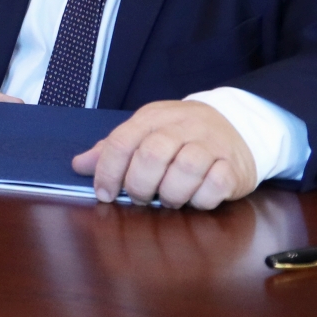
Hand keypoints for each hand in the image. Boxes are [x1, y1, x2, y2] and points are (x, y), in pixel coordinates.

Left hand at [72, 99, 257, 209]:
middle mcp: (183, 127)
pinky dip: (201, 198)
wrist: (238, 123)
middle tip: (140, 198)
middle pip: (152, 155)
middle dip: (139, 184)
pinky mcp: (234, 166)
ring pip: (185, 169)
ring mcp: (211, 144)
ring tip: (168, 199)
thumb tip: (79, 165)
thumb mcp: (145, 131)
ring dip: (171, 194)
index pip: (122, 141)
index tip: (104, 194)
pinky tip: (195, 199)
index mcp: (153, 117)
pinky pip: (216, 184)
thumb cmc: (181, 133)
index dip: (107, 171)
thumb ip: (114, 149)